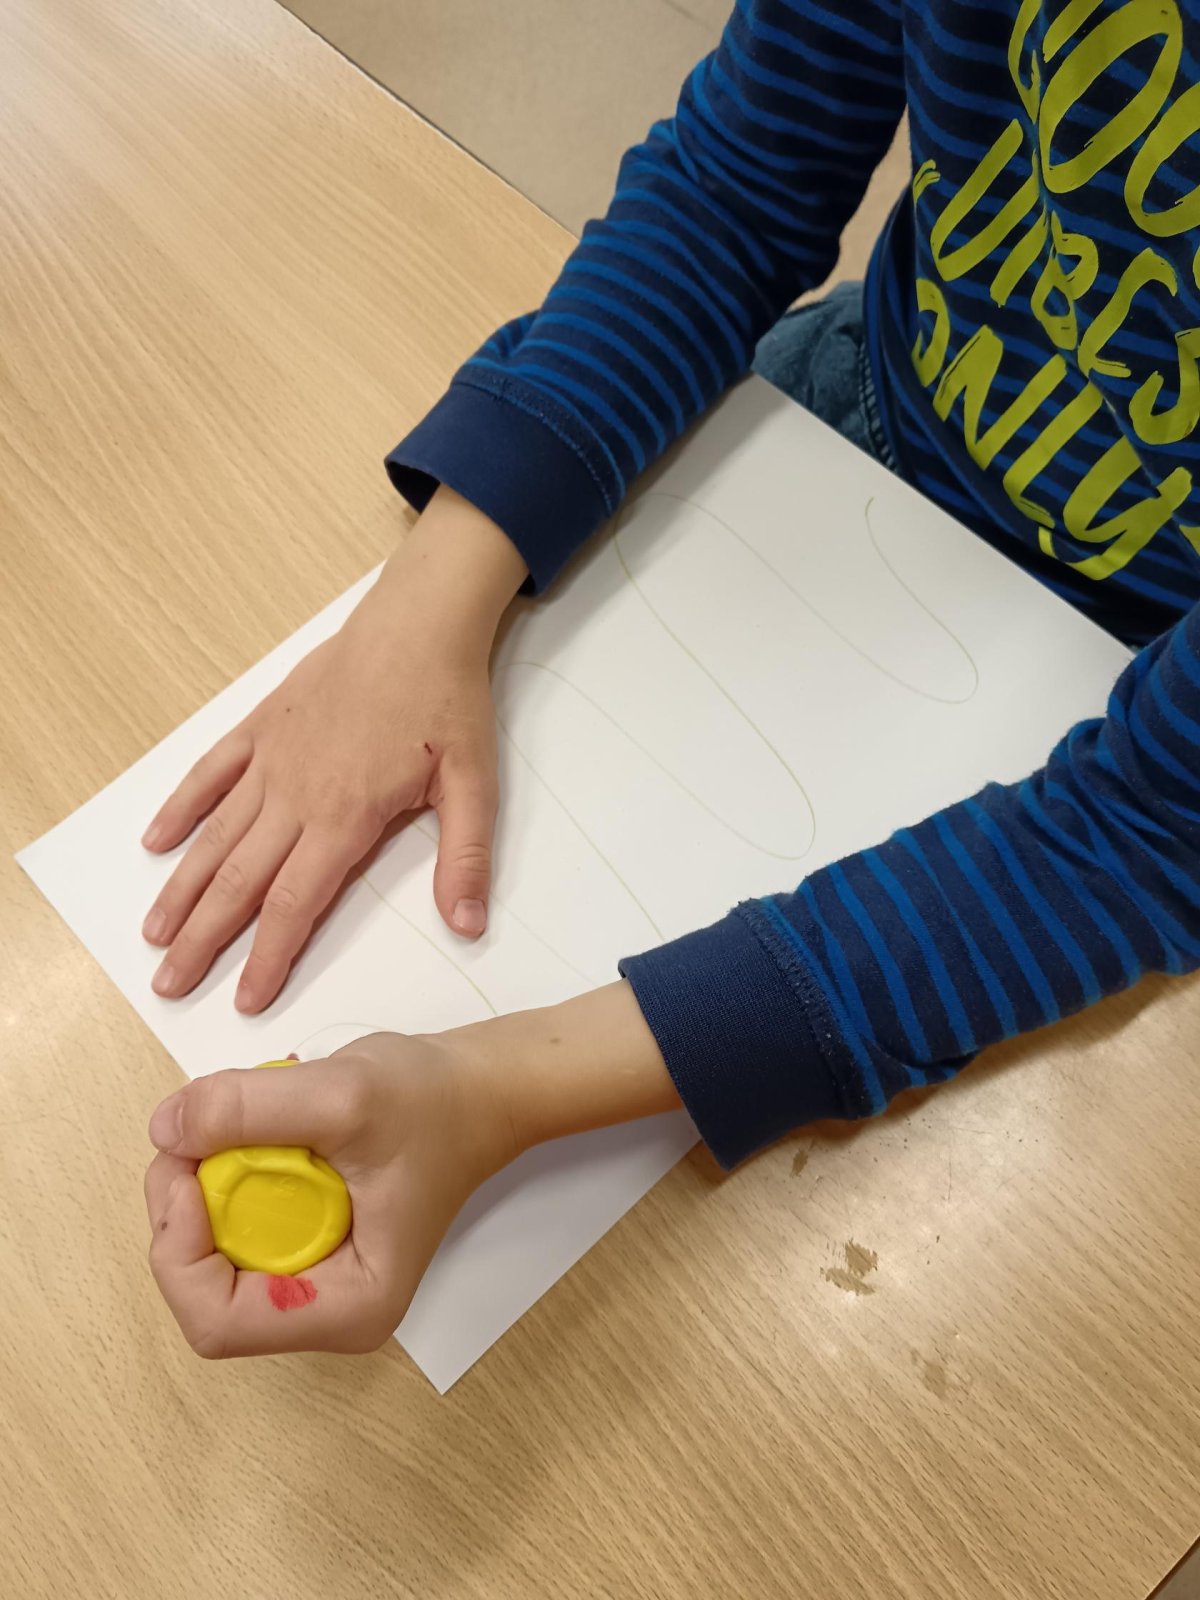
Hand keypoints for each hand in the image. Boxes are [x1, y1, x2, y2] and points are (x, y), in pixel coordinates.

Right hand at [141, 489, 526, 1011]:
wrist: (418, 623)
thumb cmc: (447, 703)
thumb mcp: (475, 784)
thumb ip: (465, 858)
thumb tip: (468, 927)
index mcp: (346, 817)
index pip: (295, 903)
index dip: (268, 956)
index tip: (243, 1000)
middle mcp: (296, 795)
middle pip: (239, 881)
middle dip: (202, 940)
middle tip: (168, 985)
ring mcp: (272, 759)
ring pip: (216, 835)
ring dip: (182, 887)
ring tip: (154, 934)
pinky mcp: (262, 726)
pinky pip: (211, 772)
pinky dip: (182, 806)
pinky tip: (157, 842)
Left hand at [144, 1033, 517, 1357]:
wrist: (481, 1089)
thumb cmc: (437, 1104)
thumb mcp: (342, 1095)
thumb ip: (248, 1109)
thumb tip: (164, 1127)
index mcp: (349, 1308)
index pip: (217, 1323)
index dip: (181, 1251)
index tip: (187, 1171)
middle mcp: (327, 1309)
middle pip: (204, 1291)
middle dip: (183, 1212)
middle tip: (194, 1131)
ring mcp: (315, 1278)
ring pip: (212, 1256)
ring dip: (202, 1188)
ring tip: (233, 1122)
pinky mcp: (307, 1242)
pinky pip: (234, 1226)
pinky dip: (225, 1176)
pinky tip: (256, 1132)